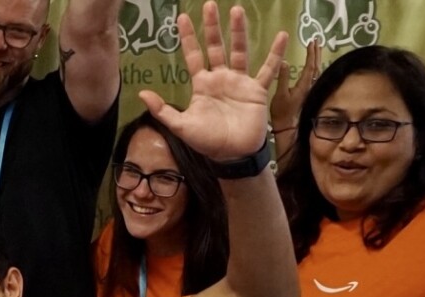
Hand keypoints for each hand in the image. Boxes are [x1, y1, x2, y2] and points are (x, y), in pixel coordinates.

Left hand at [139, 2, 287, 159]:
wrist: (232, 154)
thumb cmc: (207, 141)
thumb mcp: (181, 126)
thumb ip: (163, 110)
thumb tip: (142, 93)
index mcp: (202, 85)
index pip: (193, 56)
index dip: (188, 38)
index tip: (182, 17)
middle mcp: (220, 78)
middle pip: (216, 47)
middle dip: (212, 27)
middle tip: (210, 5)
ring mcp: (240, 82)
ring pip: (240, 52)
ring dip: (239, 32)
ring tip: (238, 11)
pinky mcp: (257, 90)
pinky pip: (268, 69)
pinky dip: (275, 54)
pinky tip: (282, 36)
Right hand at [271, 39, 319, 130]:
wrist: (287, 128)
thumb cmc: (282, 113)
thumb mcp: (280, 95)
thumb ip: (283, 79)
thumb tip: (284, 62)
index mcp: (304, 85)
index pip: (310, 66)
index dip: (311, 53)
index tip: (312, 41)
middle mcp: (309, 86)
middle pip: (316, 66)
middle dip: (316, 53)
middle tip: (317, 41)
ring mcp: (308, 90)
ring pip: (316, 71)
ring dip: (317, 59)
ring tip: (316, 49)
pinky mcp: (306, 94)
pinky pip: (313, 77)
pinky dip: (313, 67)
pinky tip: (312, 66)